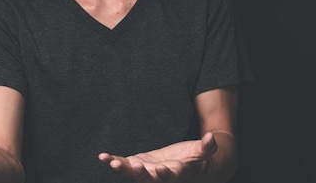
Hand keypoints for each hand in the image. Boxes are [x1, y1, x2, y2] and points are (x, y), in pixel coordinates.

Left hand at [98, 132, 217, 182]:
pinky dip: (113, 161)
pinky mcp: (137, 166)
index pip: (170, 177)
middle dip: (139, 174)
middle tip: (133, 166)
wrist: (185, 170)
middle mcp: (159, 178)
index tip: (160, 169)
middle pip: (148, 179)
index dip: (165, 174)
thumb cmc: (195, 161)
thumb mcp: (201, 153)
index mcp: (176, 174)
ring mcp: (146, 173)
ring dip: (122, 169)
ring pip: (132, 175)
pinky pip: (123, 165)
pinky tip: (102, 157)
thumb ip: (207, 147)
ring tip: (112, 162)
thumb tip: (212, 136)